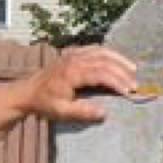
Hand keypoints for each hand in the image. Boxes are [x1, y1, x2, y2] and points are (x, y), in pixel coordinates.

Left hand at [21, 45, 137, 122]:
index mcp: (72, 73)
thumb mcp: (61, 112)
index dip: (117, 82)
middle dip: (122, 72)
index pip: (101, 74)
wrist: (27, 92)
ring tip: (132, 70)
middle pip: (105, 60)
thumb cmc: (44, 103)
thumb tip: (105, 113)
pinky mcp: (72, 53)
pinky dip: (109, 53)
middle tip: (135, 85)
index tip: (128, 92)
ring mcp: (73, 54)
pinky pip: (95, 49)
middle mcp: (74, 59)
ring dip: (119, 60)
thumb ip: (83, 112)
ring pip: (102, 51)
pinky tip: (118, 61)